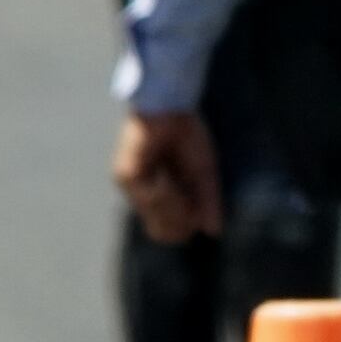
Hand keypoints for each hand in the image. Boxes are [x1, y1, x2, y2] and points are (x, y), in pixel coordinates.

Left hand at [117, 108, 221, 242]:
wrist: (171, 108)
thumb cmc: (187, 135)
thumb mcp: (204, 173)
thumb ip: (208, 201)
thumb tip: (214, 231)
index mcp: (161, 196)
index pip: (169, 232)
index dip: (188, 227)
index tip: (198, 209)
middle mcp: (143, 195)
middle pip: (162, 234)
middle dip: (182, 221)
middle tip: (191, 203)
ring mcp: (132, 187)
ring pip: (155, 219)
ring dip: (175, 206)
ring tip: (179, 185)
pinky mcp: (126, 175)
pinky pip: (150, 198)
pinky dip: (165, 192)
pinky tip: (168, 177)